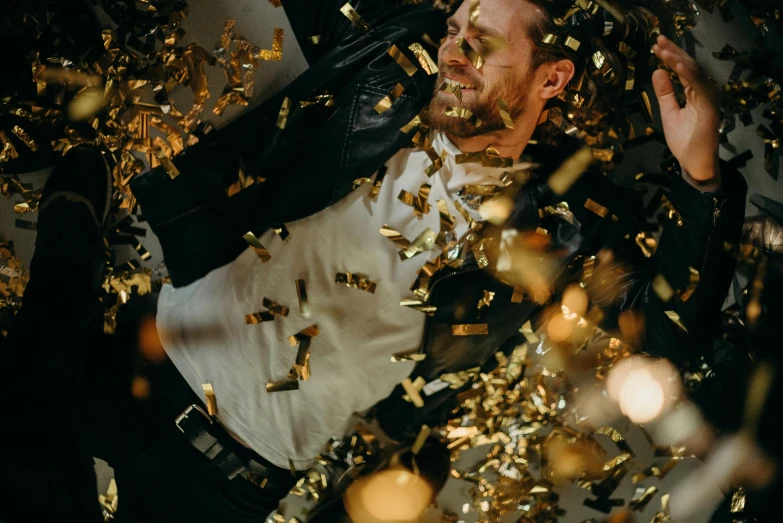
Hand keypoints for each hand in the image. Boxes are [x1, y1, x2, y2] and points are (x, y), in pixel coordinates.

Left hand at [652, 35, 720, 185]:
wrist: (692, 163)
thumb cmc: (684, 140)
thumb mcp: (668, 112)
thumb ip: (665, 92)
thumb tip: (657, 71)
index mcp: (694, 93)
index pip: (682, 70)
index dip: (670, 56)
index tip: (656, 46)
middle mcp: (703, 92)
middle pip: (689, 67)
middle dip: (673, 52)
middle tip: (658, 40)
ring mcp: (708, 99)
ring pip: (695, 74)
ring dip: (679, 60)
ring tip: (664, 50)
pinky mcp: (709, 108)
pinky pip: (700, 87)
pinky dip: (689, 75)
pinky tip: (678, 65)